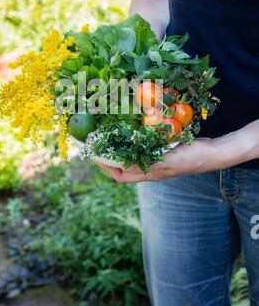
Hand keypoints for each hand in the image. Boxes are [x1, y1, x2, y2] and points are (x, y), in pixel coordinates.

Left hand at [97, 122, 258, 182]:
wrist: (211, 152)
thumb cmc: (190, 158)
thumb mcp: (167, 160)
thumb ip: (147, 164)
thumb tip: (124, 167)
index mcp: (148, 174)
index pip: (120, 176)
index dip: (106, 167)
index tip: (95, 155)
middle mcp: (149, 169)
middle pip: (123, 166)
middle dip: (109, 156)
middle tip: (99, 142)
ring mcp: (156, 160)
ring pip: (131, 156)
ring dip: (119, 148)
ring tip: (110, 135)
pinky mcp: (162, 151)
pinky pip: (142, 147)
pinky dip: (133, 140)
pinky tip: (131, 130)